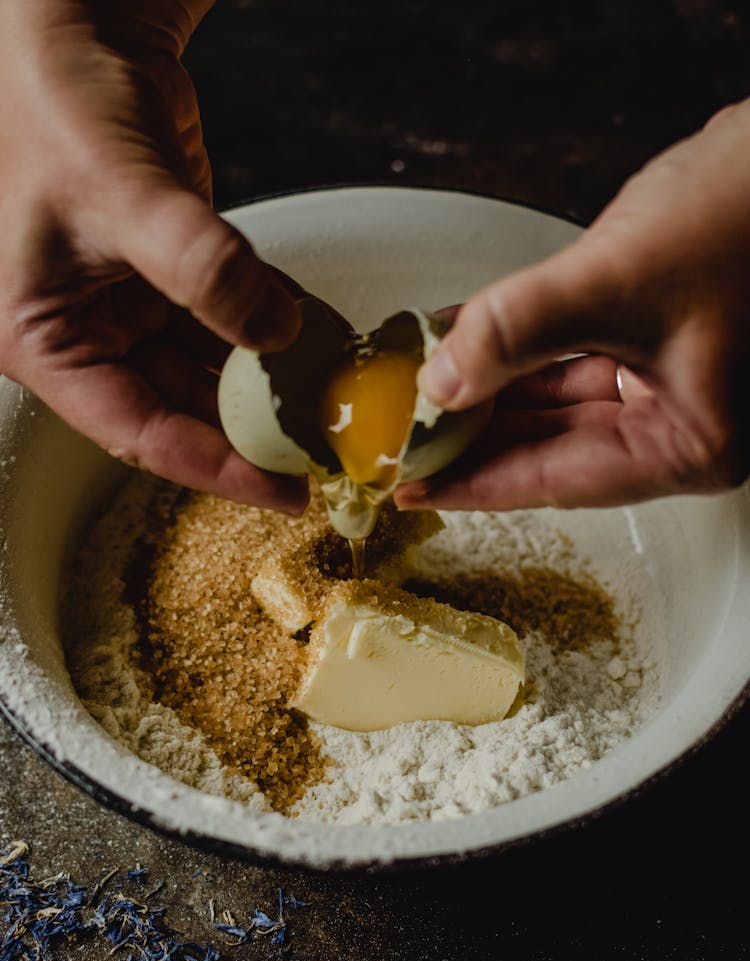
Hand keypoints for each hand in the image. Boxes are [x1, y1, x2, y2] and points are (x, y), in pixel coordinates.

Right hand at [0, 1, 305, 512]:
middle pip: (180, 406)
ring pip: (211, 364)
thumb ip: (201, 269)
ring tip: (336, 399)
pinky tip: (326, 338)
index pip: (137, 432)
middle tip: (327, 450)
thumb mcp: (124, 194)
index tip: (286, 491)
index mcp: (42, 338)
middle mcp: (84, 330)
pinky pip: (230, 314)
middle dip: (256, 427)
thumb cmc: (60, 99)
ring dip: (274, 379)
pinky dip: (277, 325)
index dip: (216, 468)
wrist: (78, 26)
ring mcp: (126, 301)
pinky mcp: (168, 270)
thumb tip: (276, 334)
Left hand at [398, 101, 749, 510]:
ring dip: (487, 394)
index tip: (412, 489)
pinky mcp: (656, 344)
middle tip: (401, 442)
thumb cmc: (745, 213)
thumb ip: (517, 331)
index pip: (556, 480)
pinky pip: (568, 361)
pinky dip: (515, 353)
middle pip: (551, 449)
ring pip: (555, 405)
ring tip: (417, 396)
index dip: (474, 485)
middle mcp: (681, 427)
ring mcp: (670, 386)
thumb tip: (440, 384)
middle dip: (474, 439)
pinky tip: (463, 345)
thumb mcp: (615, 280)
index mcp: (690, 445)